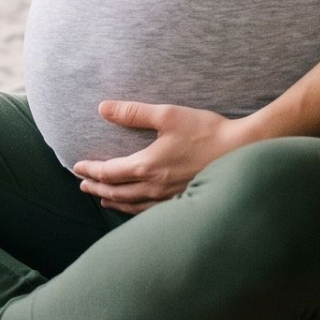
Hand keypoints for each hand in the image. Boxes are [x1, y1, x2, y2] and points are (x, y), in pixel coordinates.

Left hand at [71, 100, 249, 212]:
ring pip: (132, 205)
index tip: (78, 167)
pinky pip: (149, 211)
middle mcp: (154, 187)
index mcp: (147, 166)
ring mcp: (169, 197)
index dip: (91, 170)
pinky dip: (134, 209)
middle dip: (97, 187)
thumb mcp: (167, 115)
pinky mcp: (182, 200)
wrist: (241, 150)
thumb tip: (103, 108)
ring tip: (102, 198)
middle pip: (117, 191)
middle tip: (82, 184)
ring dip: (113, 200)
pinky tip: (134, 207)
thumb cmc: (205, 131)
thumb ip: (133, 112)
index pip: (109, 172)